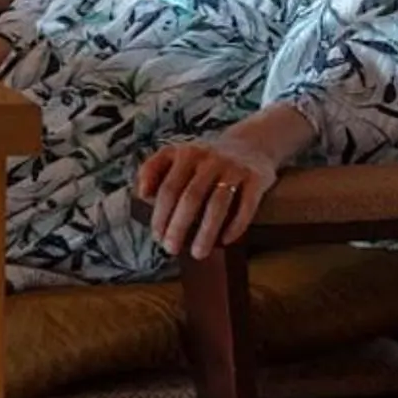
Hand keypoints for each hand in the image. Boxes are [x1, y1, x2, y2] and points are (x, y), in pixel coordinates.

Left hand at [133, 133, 280, 260]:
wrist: (251, 144)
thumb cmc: (205, 159)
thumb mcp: (177, 155)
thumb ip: (153, 169)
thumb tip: (141, 193)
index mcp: (185, 153)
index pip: (168, 187)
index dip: (160, 214)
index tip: (156, 236)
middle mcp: (208, 159)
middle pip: (190, 197)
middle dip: (178, 226)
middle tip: (171, 249)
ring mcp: (233, 168)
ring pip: (217, 204)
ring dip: (206, 232)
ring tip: (198, 253)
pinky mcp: (255, 178)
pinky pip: (246, 205)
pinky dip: (236, 225)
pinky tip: (226, 240)